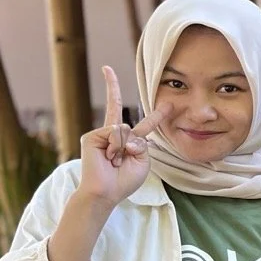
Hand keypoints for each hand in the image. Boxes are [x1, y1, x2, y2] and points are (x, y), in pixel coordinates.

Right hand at [76, 66, 170, 208]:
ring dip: (126, 148)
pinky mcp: (92, 136)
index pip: (146, 125)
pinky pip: (113, 132)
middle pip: (119, 108)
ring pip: (125, 129)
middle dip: (112, 85)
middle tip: (106, 69)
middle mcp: (117, 134)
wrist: (107, 192)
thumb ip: (140, 143)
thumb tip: (124, 131)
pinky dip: (116, 146)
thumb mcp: (143, 161)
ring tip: (117, 161)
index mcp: (132, 141)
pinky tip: (109, 157)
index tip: (168, 104)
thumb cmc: (125, 180)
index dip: (157, 115)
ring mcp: (103, 134)